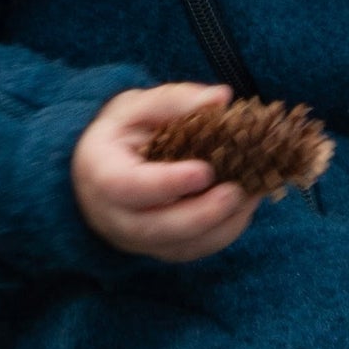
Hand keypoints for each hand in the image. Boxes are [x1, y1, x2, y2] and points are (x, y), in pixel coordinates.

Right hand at [71, 82, 257, 261]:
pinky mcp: (158, 249)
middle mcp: (112, 215)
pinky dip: (223, 232)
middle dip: (201, 215)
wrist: (104, 166)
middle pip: (154, 228)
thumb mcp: (137, 107)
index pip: (127, 186)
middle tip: (236, 192)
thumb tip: (220, 98)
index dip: (167, 183)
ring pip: (178, 247)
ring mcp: (134, 239)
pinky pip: (193, 251)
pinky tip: (244, 207)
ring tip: (249, 197)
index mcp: (99, 172)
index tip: (205, 171)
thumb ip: (175, 101)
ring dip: (219, 227)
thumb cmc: (121, 132)